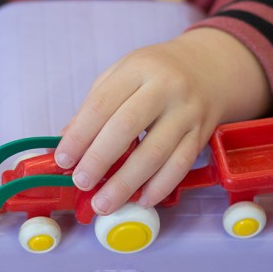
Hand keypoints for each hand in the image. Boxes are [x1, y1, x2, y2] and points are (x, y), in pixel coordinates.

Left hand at [53, 28, 271, 214]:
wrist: (210, 68)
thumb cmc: (155, 74)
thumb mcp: (122, 75)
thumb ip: (94, 106)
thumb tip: (64, 141)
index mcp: (137, 70)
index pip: (101, 105)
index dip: (79, 135)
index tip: (63, 159)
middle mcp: (165, 88)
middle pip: (126, 127)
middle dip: (99, 159)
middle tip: (81, 182)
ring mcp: (186, 112)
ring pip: (155, 153)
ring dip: (125, 184)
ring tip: (103, 203)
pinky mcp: (201, 134)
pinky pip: (180, 166)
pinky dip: (159, 187)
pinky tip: (141, 200)